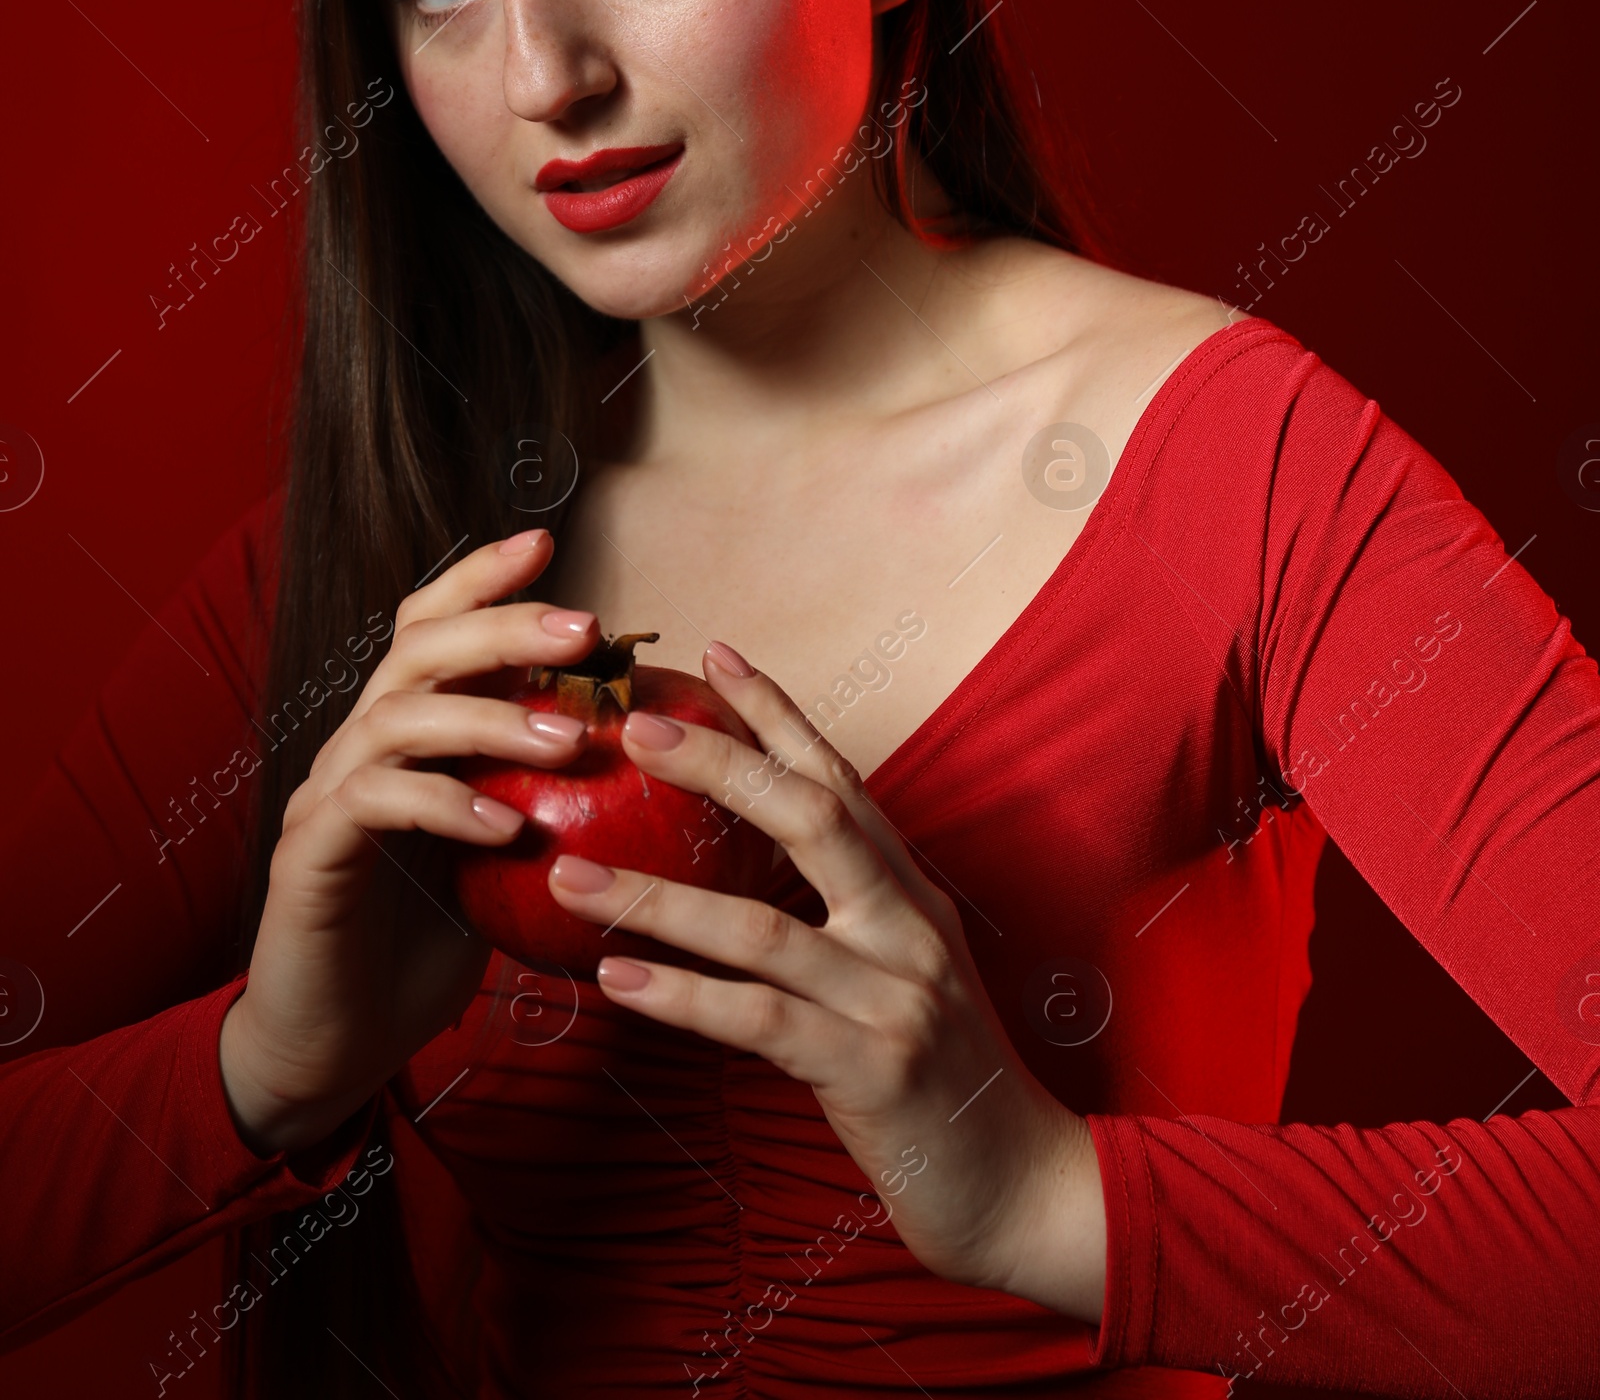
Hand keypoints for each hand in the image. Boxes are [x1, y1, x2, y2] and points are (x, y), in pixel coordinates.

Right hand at [220, 529, 595, 1156]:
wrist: (331, 1044)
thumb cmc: (426, 947)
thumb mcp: (502, 860)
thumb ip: (545, 799)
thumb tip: (649, 760)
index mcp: (402, 733)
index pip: (431, 626)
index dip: (480, 578)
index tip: (546, 543)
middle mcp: (357, 746)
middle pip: (418, 647)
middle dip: (502, 624)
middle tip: (585, 629)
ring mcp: (325, 795)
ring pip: (398, 715)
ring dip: (490, 718)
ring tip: (566, 740)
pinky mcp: (309, 855)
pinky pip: (374, 804)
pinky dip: (445, 804)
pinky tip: (507, 828)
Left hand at [547, 644, 1107, 1322]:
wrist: (1023, 1187)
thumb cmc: (940, 1079)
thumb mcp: (901, 974)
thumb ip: (839, 918)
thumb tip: (732, 872)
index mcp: (912, 893)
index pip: (840, 778)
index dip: (778, 712)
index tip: (715, 654)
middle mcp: (909, 926)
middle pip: (811, 817)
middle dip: (722, 764)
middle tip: (636, 727)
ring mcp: (894, 996)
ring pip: (762, 926)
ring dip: (657, 897)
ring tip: (571, 874)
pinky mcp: (873, 1070)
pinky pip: (761, 1022)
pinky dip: (685, 996)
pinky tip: (618, 981)